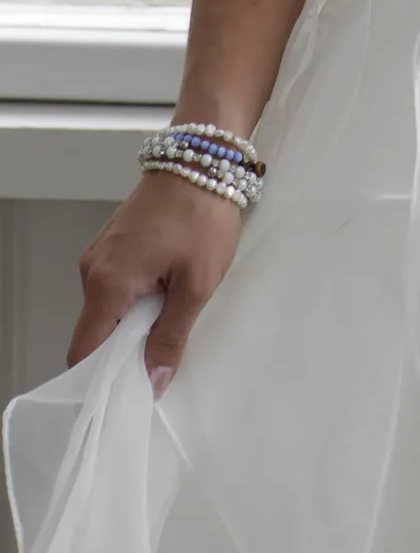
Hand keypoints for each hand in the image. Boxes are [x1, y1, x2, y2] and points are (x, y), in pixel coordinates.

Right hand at [69, 169, 242, 395]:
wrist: (203, 156)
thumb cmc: (202, 214)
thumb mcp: (197, 283)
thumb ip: (171, 337)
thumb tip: (152, 382)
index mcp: (106, 282)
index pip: (84, 352)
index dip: (101, 380)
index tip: (125, 396)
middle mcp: (92, 268)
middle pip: (95, 331)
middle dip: (124, 351)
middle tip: (160, 358)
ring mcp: (100, 252)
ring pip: (107, 308)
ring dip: (134, 321)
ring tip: (171, 316)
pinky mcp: (113, 242)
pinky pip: (115, 285)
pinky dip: (135, 297)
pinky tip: (166, 291)